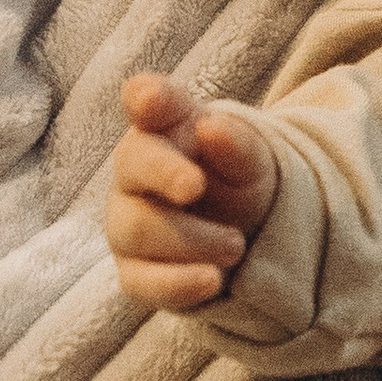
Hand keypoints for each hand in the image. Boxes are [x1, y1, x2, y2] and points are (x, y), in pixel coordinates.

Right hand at [104, 74, 279, 312]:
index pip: (147, 101)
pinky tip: (211, 281)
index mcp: (164, 128)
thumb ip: (237, 144)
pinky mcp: (136, 272)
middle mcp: (136, 171)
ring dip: (193, 239)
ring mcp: (128, 223)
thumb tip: (212, 129)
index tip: (151, 100)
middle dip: (166, 174)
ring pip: (137, 229)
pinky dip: (178, 283)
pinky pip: (141, 282)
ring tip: (236, 245)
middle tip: (197, 186)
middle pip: (133, 165)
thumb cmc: (237, 180)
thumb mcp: (253, 160)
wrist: (246, 232)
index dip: (147, 97)